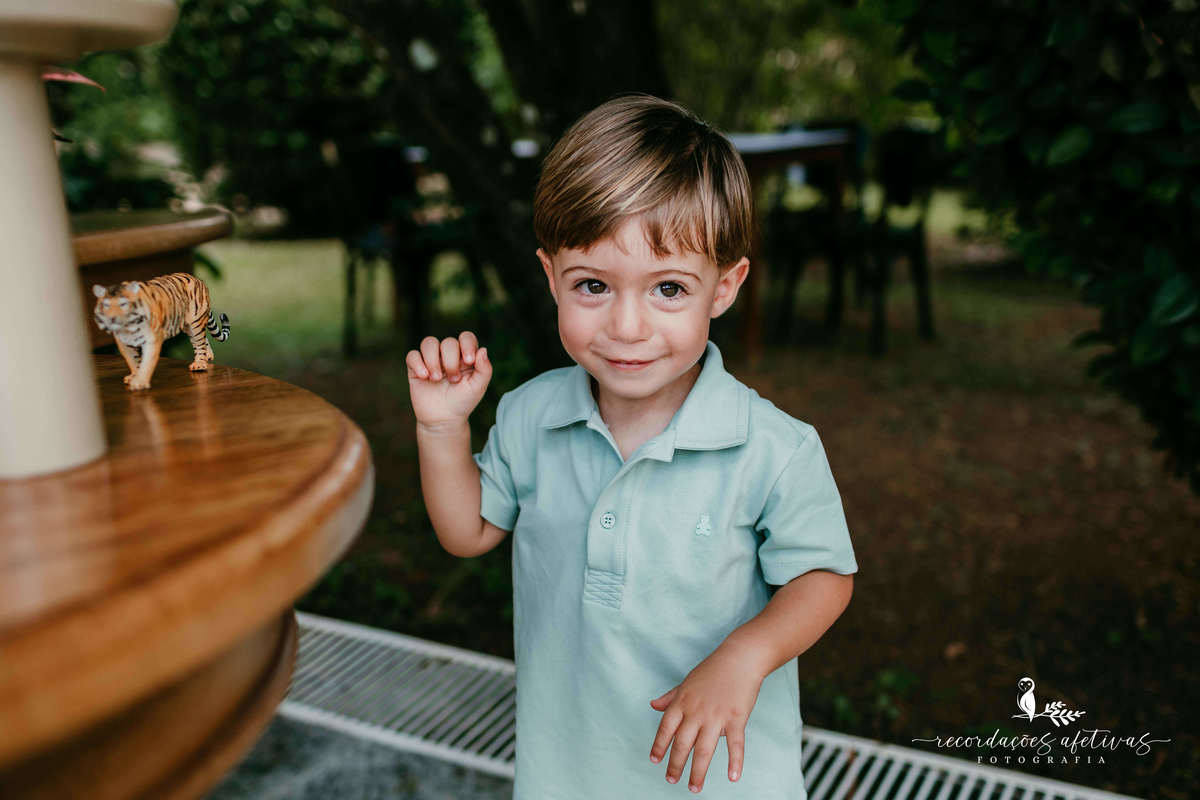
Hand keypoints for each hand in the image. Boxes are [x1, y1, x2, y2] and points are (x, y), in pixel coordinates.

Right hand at [406, 332, 492, 427]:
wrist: (444, 419)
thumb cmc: (463, 402)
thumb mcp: (478, 387)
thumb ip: (484, 369)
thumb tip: (483, 349)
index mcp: (465, 356)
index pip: (466, 337)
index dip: (467, 344)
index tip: (469, 361)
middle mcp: (448, 355)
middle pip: (448, 342)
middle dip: (451, 361)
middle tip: (454, 380)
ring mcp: (431, 360)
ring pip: (429, 343)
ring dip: (433, 359)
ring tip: (436, 378)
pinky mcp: (416, 368)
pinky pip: (412, 355)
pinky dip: (417, 363)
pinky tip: (424, 377)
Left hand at [648, 645, 764, 792]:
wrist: (740, 658)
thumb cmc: (713, 670)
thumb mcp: (687, 681)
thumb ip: (670, 697)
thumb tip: (653, 705)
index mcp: (682, 702)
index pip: (666, 728)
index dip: (659, 745)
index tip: (654, 760)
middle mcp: (696, 711)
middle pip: (682, 744)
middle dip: (675, 765)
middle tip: (671, 780)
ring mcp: (716, 716)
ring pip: (704, 750)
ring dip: (697, 772)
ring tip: (694, 788)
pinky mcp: (736, 718)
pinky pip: (735, 745)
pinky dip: (735, 762)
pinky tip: (732, 777)